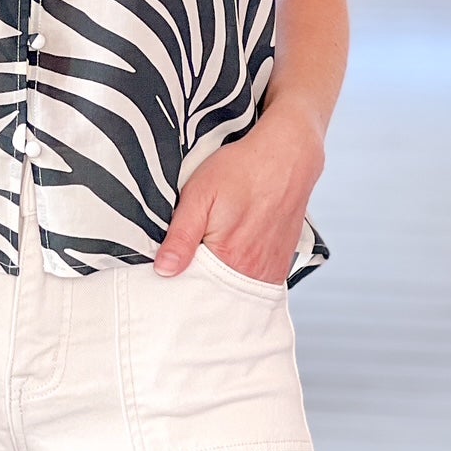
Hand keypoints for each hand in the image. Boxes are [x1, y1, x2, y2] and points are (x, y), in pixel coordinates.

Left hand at [153, 107, 323, 284]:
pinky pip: (254, 282)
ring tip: (216, 250)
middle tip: (194, 252)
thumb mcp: (199, 194)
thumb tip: (164, 270)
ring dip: (221, 279)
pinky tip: (235, 253)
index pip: (193, 289)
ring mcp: (270, 270)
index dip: (178, 280)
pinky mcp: (281, 265)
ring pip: (235, 289)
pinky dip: (240, 275)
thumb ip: (181, 236)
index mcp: (228, 258)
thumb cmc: (241, 170)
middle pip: (216, 293)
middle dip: (200, 281)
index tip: (172, 266)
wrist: (286, 157)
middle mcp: (253, 272)